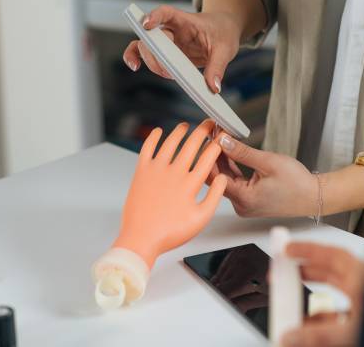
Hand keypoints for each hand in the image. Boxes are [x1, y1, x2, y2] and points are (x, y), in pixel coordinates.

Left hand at [113, 120, 227, 266]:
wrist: (141, 238)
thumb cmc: (170, 232)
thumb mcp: (201, 219)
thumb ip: (215, 196)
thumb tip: (222, 178)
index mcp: (190, 184)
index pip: (208, 157)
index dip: (217, 144)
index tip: (221, 138)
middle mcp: (174, 173)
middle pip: (191, 144)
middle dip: (203, 131)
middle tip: (208, 124)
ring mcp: (156, 170)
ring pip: (170, 142)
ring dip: (180, 131)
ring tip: (186, 126)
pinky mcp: (141, 172)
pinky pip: (147, 149)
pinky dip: (153, 138)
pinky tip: (157, 132)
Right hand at [122, 6, 241, 92]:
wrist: (223, 30)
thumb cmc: (223, 32)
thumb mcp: (226, 48)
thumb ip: (218, 66)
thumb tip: (212, 87)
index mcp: (186, 21)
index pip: (166, 13)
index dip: (154, 16)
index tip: (146, 24)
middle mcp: (171, 29)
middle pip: (152, 36)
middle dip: (153, 53)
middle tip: (167, 69)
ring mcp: (167, 42)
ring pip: (146, 47)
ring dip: (151, 62)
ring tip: (167, 74)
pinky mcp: (166, 53)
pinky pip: (146, 54)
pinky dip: (136, 58)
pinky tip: (135, 66)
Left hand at [211, 133, 316, 217]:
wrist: (314, 197)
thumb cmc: (297, 183)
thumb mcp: (268, 161)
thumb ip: (242, 152)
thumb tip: (224, 142)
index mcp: (244, 199)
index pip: (215, 177)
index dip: (211, 155)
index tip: (212, 138)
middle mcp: (241, 206)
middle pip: (218, 179)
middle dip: (215, 157)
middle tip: (215, 136)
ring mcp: (245, 205)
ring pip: (225, 180)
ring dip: (223, 161)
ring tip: (222, 141)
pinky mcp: (249, 201)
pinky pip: (234, 184)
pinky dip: (232, 169)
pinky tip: (230, 154)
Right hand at [280, 242, 363, 346]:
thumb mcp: (350, 331)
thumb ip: (319, 335)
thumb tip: (292, 337)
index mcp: (363, 278)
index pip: (331, 255)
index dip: (306, 250)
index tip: (287, 250)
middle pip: (332, 272)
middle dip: (306, 273)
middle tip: (285, 275)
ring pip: (338, 295)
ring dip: (314, 302)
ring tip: (294, 310)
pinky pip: (344, 315)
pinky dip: (326, 320)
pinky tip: (315, 332)